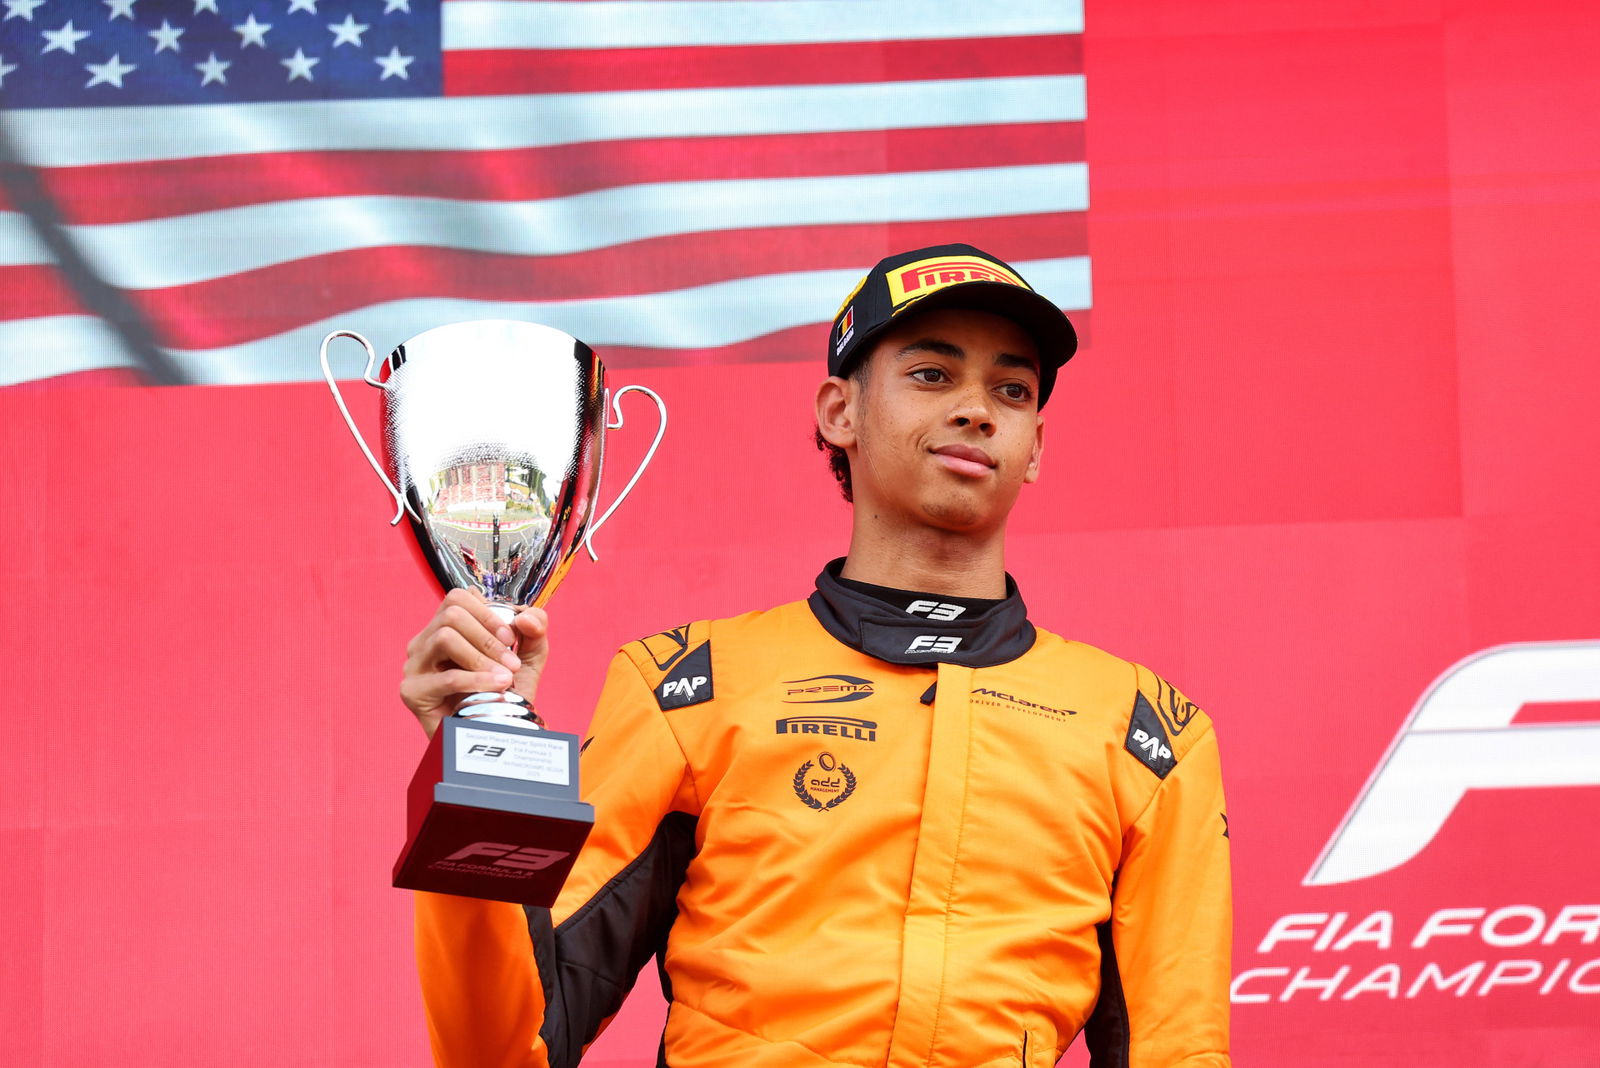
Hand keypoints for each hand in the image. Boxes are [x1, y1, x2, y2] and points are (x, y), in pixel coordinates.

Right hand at [399, 589, 550, 737]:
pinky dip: (477, 680)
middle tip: (512, 662)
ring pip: (445, 637)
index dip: (489, 614)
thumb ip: (535, 629)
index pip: (459, 598)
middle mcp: (425, 642)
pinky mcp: (413, 692)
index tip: (511, 639)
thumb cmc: (506, 693)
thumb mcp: (530, 656)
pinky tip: (496, 688)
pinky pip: (446, 677)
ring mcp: (414, 666)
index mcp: (446, 628)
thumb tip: (525, 616)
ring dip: (482, 657)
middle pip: (452, 614)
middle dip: (488, 637)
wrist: (497, 733)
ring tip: (504, 678)